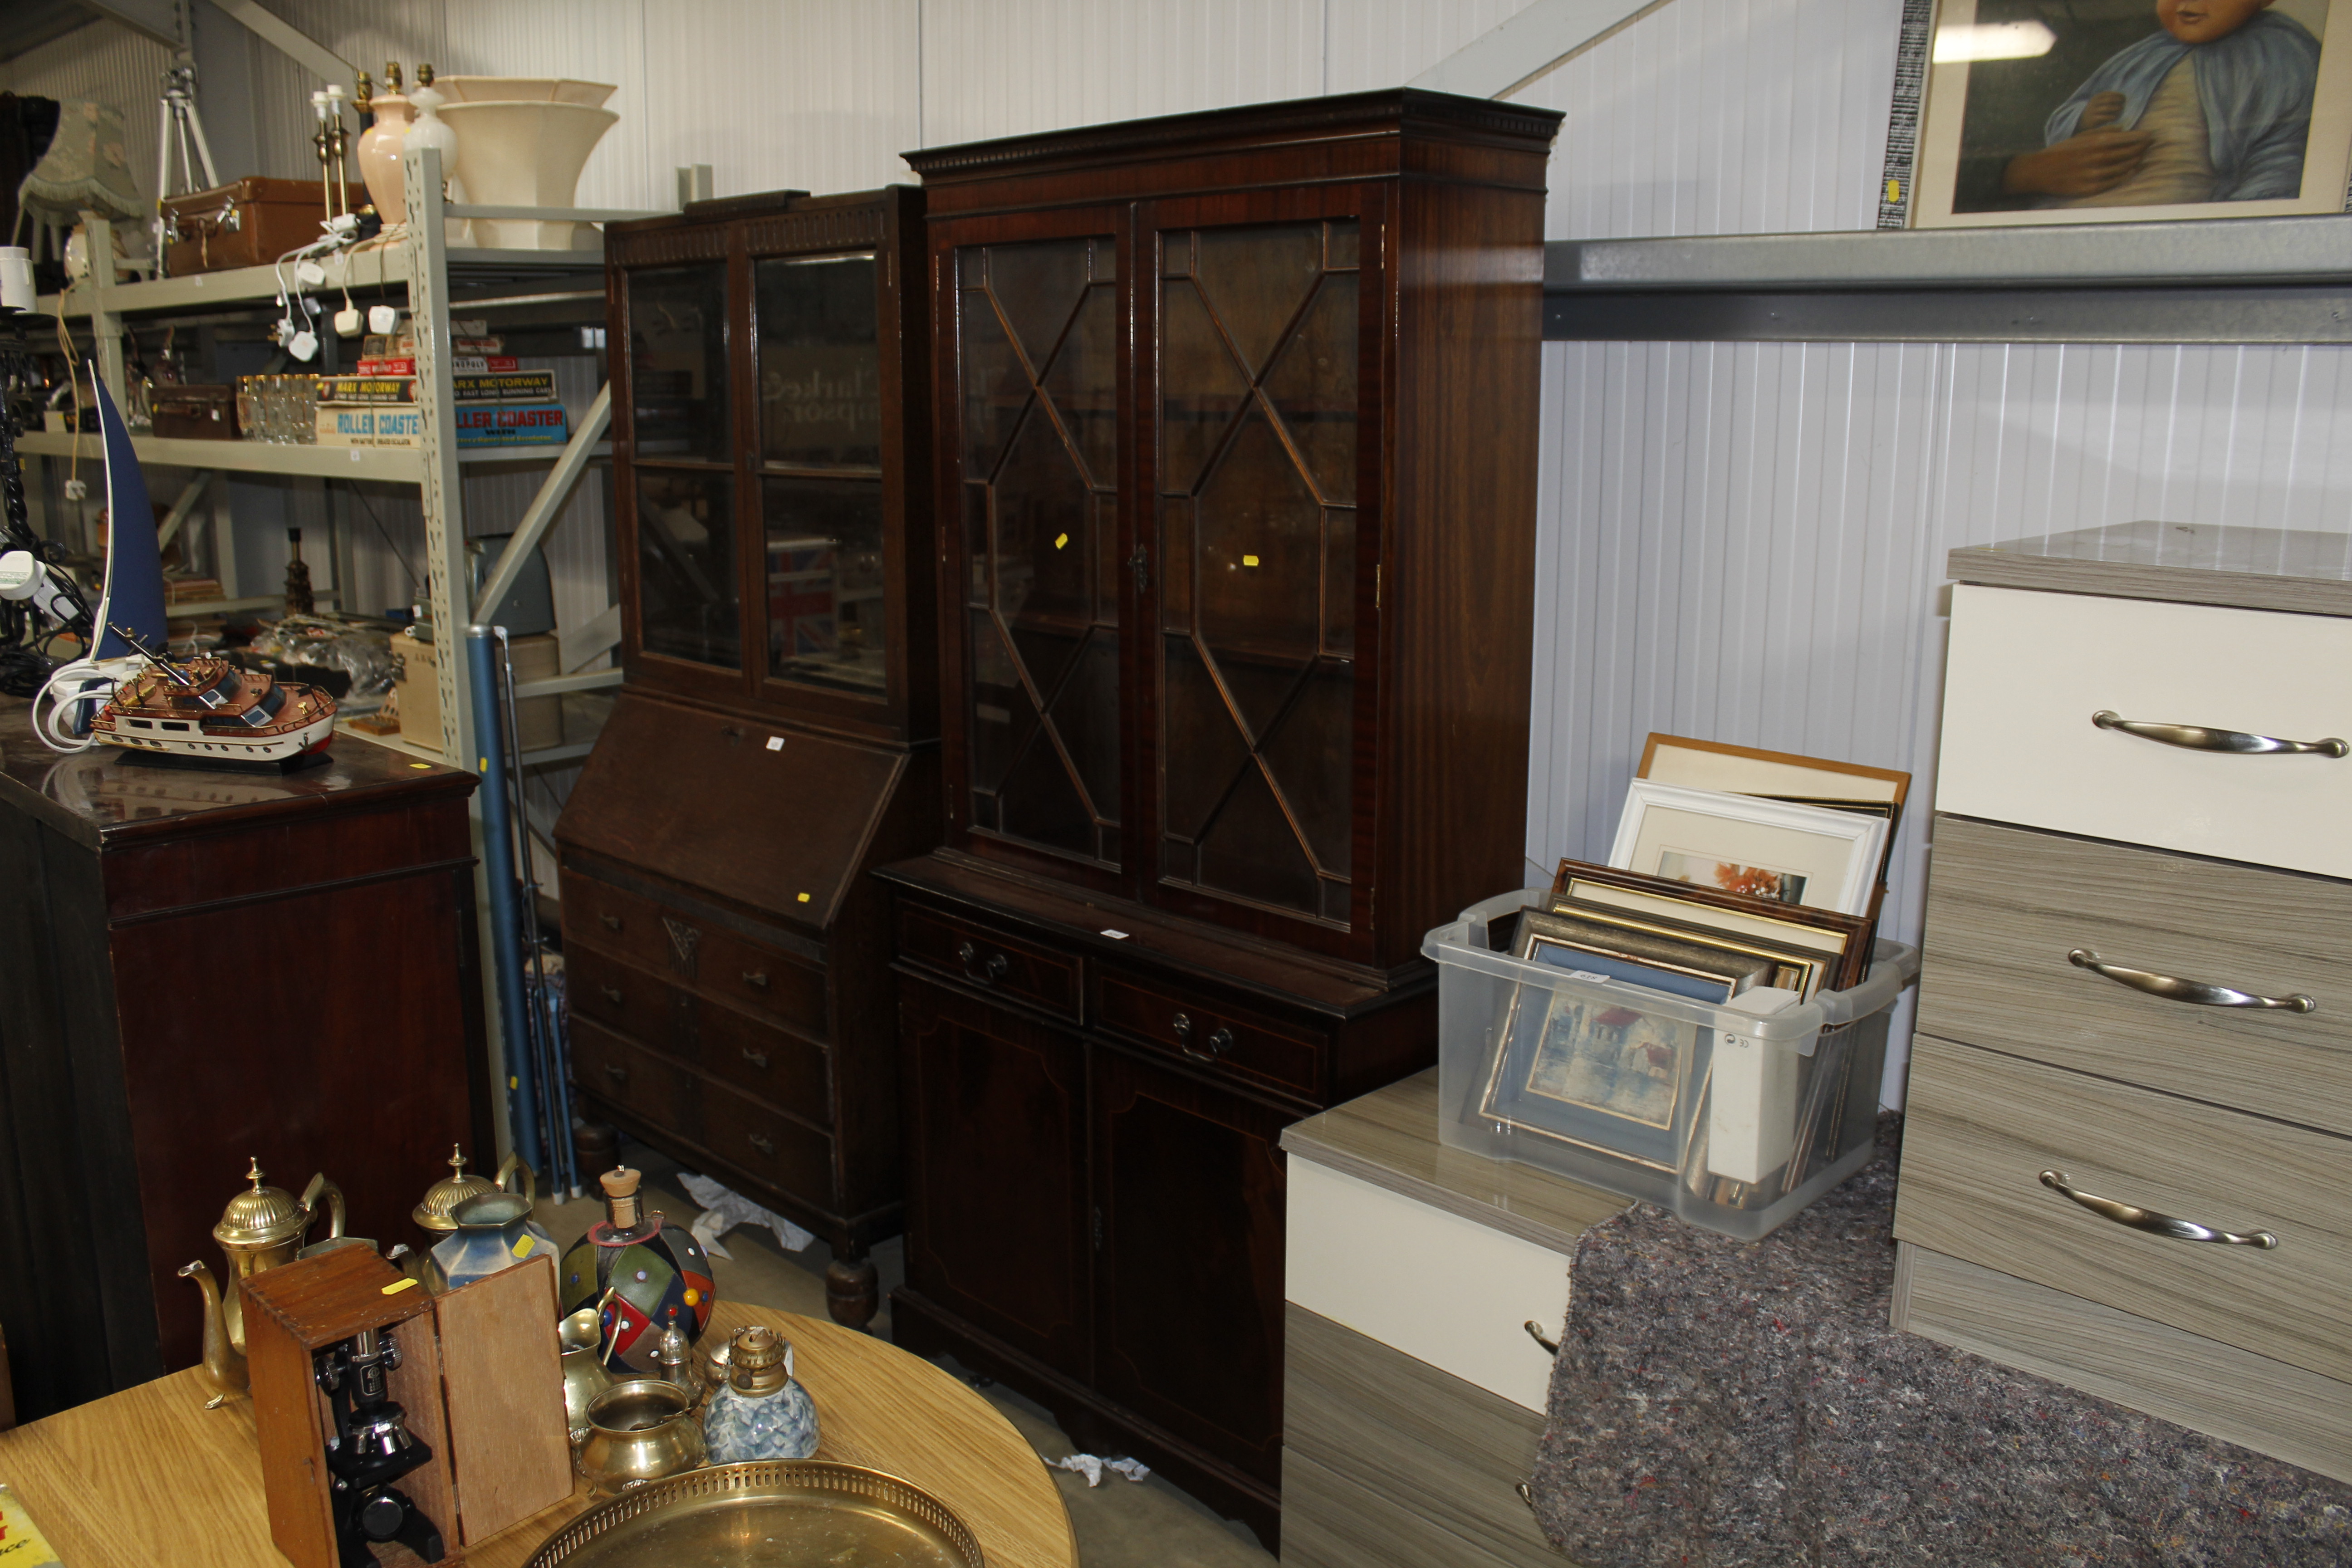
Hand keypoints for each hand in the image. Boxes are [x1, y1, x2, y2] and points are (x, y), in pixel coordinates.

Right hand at [2002, 128, 2152, 196]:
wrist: (2039, 171)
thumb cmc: (2061, 151)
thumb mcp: (2081, 136)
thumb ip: (2103, 132)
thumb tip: (2123, 129)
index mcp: (2097, 142)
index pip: (2130, 138)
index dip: (2144, 137)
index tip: (2152, 136)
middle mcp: (2099, 157)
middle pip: (2130, 153)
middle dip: (2143, 149)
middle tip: (2150, 147)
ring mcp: (2096, 174)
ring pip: (2125, 168)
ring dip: (2136, 162)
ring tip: (2142, 158)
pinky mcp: (2091, 188)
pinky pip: (2115, 181)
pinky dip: (2126, 175)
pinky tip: (2132, 171)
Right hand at [2078, 91, 2126, 131]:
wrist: (2083, 121)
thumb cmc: (2096, 111)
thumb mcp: (2100, 102)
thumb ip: (2110, 99)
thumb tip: (2124, 98)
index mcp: (2097, 96)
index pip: (2110, 93)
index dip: (2119, 95)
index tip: (2124, 99)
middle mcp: (2095, 102)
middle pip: (2110, 99)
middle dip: (2118, 102)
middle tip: (2123, 105)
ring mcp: (2093, 110)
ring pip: (2108, 108)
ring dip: (2116, 109)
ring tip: (2120, 110)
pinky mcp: (2093, 119)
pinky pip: (2105, 117)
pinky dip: (2111, 117)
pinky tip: (2114, 118)